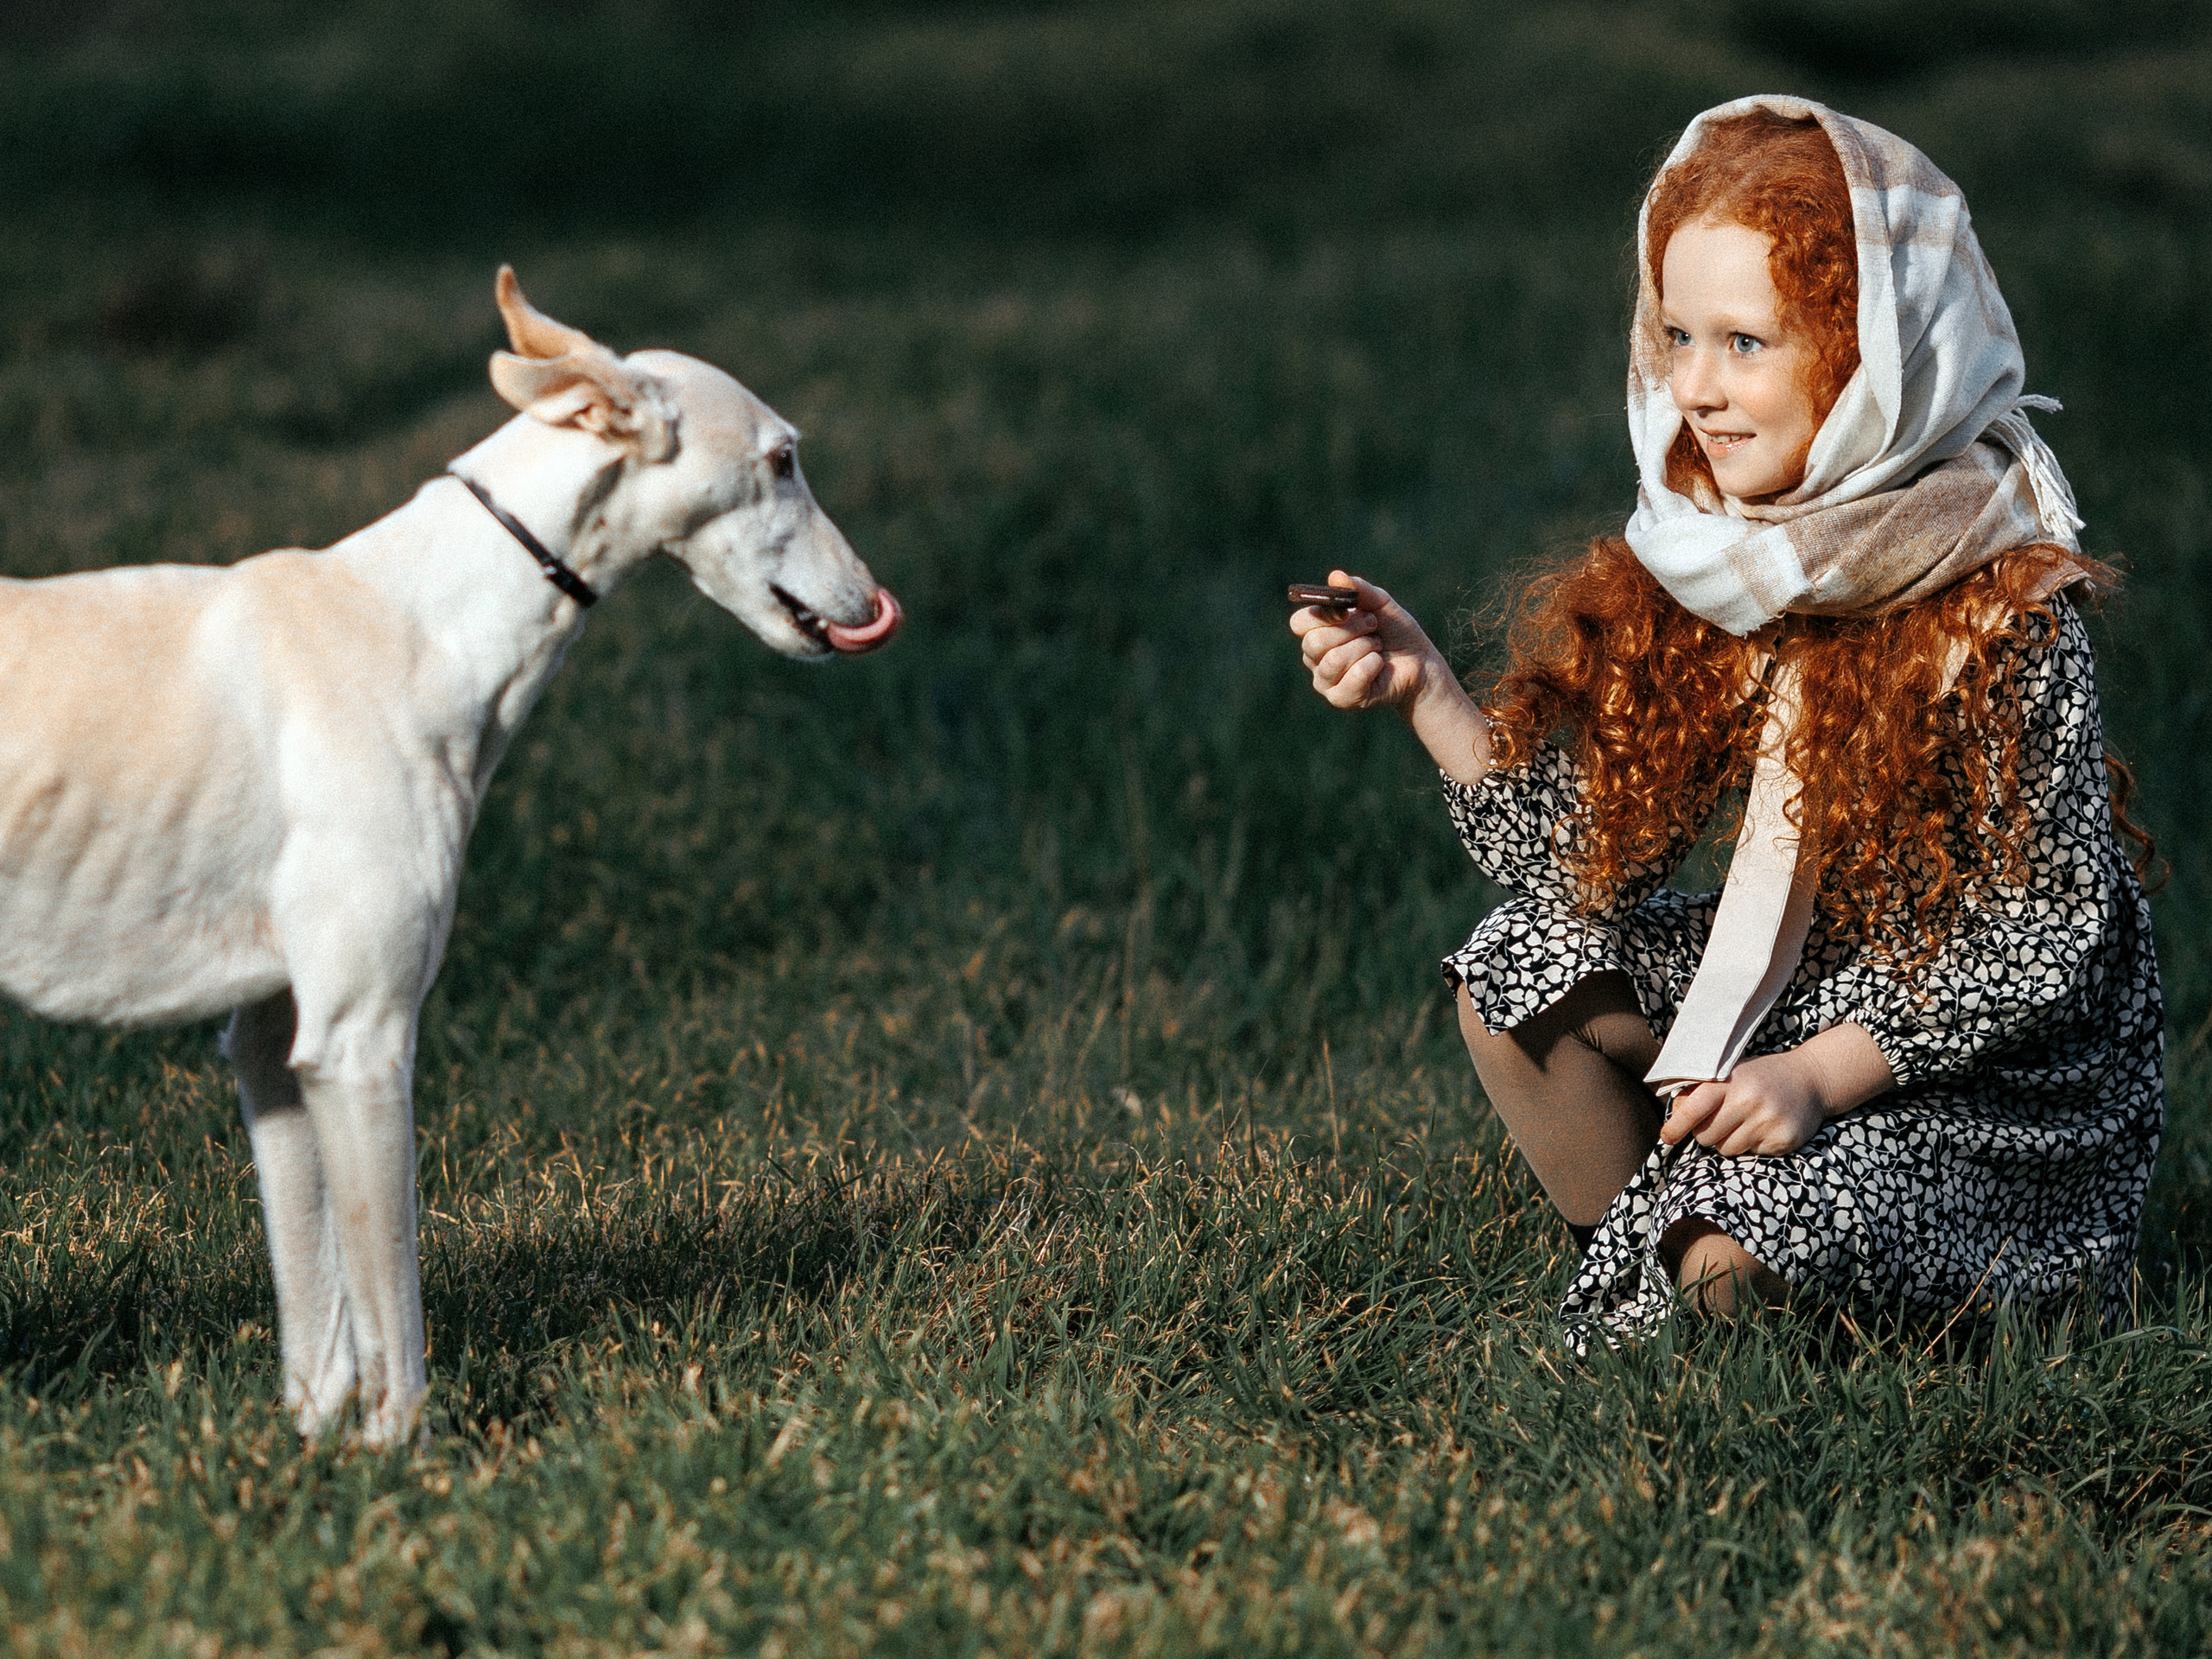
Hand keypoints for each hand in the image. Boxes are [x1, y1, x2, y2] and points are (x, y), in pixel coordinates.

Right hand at [1290, 570, 1444, 713]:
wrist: (1420, 662)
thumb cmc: (1395, 632)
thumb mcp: (1380, 603)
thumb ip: (1358, 590)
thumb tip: (1335, 576)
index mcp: (1317, 632)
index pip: (1299, 623)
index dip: (1322, 616)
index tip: (1346, 612)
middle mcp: (1315, 657)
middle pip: (1313, 642)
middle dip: (1351, 630)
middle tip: (1373, 627)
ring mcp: (1325, 680)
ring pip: (1334, 660)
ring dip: (1365, 648)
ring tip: (1377, 647)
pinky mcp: (1341, 698)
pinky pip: (1353, 679)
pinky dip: (1373, 666)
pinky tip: (1380, 666)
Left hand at [1660, 1049, 1827, 1156]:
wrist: (1811, 1077)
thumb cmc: (1759, 1076)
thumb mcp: (1729, 1071)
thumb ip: (1700, 1089)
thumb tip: (1674, 1113)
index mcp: (1729, 1080)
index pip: (1693, 1108)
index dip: (1676, 1126)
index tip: (1667, 1137)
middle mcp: (1748, 1099)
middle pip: (1706, 1137)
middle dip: (1707, 1133)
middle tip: (1723, 1120)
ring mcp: (1768, 1120)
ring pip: (1727, 1150)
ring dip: (1730, 1141)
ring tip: (1746, 1122)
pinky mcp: (1784, 1138)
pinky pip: (1753, 1154)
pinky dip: (1754, 1145)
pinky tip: (1766, 1127)